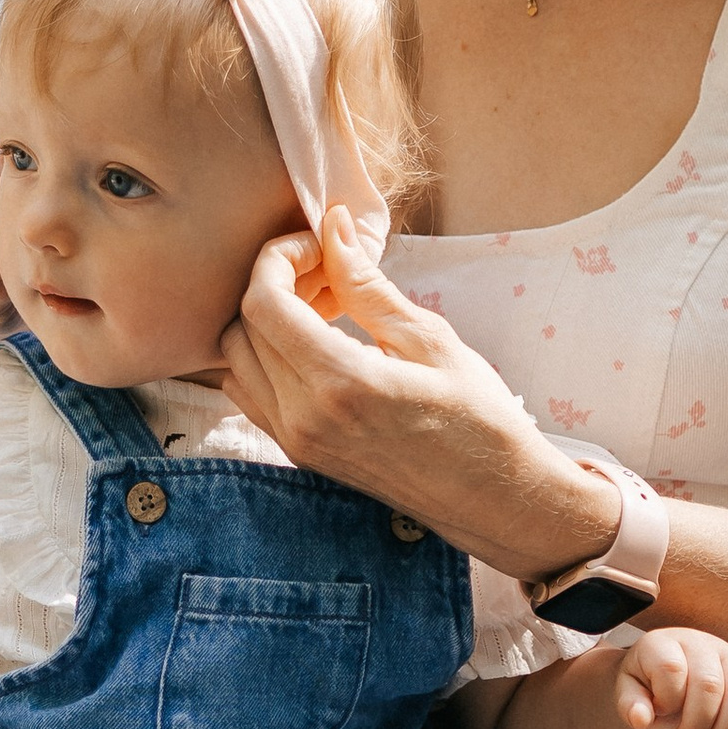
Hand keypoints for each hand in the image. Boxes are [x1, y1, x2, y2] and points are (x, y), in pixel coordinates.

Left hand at [219, 210, 614, 575]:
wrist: (492, 500)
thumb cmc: (477, 419)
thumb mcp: (429, 340)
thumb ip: (367, 285)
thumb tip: (333, 228)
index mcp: (340, 385)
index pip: (263, 304)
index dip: (278, 259)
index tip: (317, 243)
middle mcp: (304, 418)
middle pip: (242, 328)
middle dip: (274, 283)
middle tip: (328, 269)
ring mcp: (296, 443)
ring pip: (236, 361)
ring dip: (266, 320)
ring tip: (324, 305)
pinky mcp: (299, 454)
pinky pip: (251, 392)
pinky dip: (267, 355)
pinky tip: (317, 341)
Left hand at [611, 625, 727, 728]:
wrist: (673, 684)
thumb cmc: (649, 689)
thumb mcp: (629, 694)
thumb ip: (630, 705)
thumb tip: (640, 720)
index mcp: (664, 642)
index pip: (671, 668)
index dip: (666, 701)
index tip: (657, 715)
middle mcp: (702, 643)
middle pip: (710, 686)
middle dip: (695, 728)